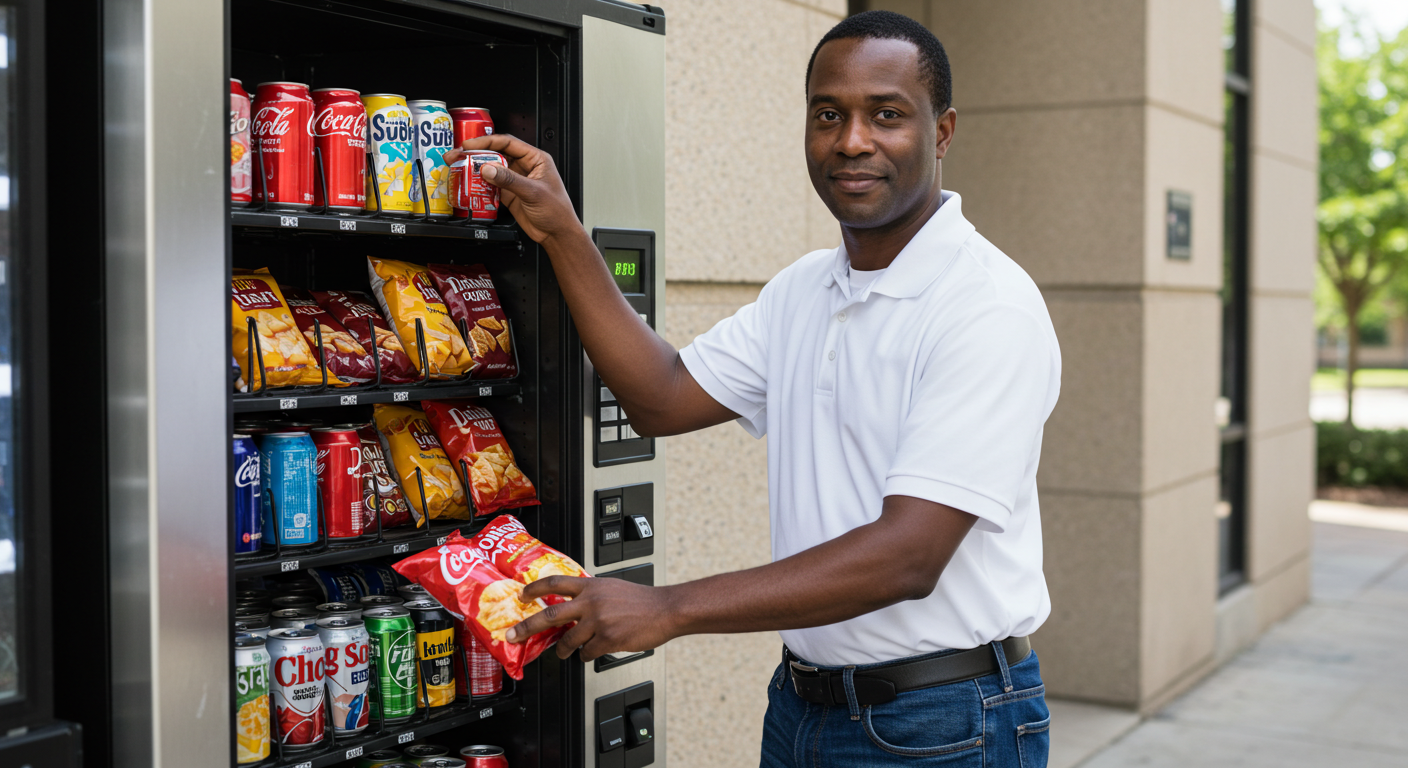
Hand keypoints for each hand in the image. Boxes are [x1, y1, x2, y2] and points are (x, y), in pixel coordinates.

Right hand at [445, 134, 580, 244]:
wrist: (557, 234)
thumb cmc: (557, 211)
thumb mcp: (533, 192)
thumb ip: (509, 180)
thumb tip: (488, 168)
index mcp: (536, 159)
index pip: (508, 143)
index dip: (487, 142)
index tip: (470, 145)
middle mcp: (524, 167)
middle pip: (496, 154)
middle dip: (476, 154)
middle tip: (458, 155)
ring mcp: (515, 180)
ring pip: (491, 169)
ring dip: (475, 169)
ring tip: (458, 169)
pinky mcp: (509, 194)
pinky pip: (491, 185)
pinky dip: (480, 185)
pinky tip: (470, 185)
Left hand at [505, 576, 678, 661]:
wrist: (665, 609)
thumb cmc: (642, 599)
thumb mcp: (612, 587)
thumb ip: (591, 593)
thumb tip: (574, 603)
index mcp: (592, 585)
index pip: (555, 582)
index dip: (534, 588)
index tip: (521, 595)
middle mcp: (591, 602)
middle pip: (550, 614)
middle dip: (527, 626)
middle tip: (514, 635)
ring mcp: (598, 621)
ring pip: (568, 640)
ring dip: (563, 649)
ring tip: (564, 651)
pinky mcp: (607, 639)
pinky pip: (586, 653)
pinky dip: (586, 655)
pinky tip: (592, 652)